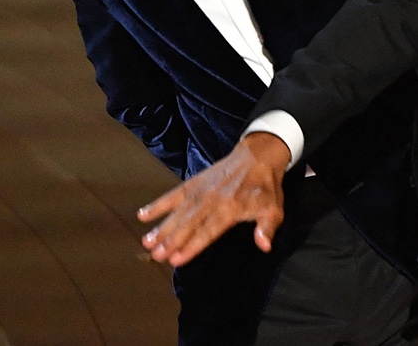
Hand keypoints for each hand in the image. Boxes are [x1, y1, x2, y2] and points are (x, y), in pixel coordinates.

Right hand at [138, 132, 290, 265]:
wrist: (257, 157)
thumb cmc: (266, 188)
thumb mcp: (274, 209)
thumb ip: (267, 228)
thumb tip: (264, 246)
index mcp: (231, 208)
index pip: (208, 232)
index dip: (192, 246)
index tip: (177, 259)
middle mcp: (212, 200)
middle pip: (189, 224)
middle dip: (171, 240)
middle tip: (155, 255)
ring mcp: (200, 191)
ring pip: (178, 212)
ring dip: (161, 227)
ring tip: (147, 241)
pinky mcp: (194, 183)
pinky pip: (173, 195)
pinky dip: (158, 204)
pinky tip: (143, 215)